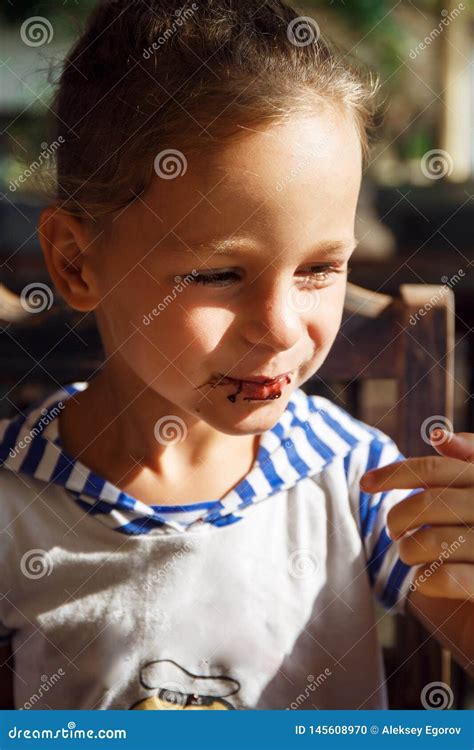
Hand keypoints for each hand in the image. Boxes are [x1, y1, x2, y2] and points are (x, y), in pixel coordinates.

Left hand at [359, 430, 473, 600]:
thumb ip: (464, 461)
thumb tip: (439, 433)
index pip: (435, 469)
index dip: (394, 473)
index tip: (365, 484)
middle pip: (428, 504)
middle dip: (399, 518)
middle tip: (394, 531)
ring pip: (433, 542)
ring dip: (409, 551)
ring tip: (409, 555)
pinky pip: (449, 579)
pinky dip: (426, 581)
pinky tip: (424, 581)